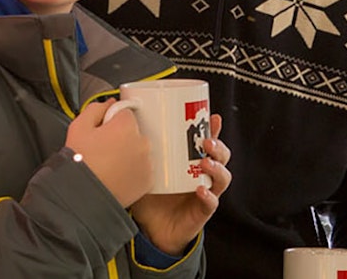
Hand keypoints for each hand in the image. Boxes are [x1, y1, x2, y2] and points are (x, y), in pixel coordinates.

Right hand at [66, 100, 151, 206]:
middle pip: (134, 132)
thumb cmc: (79, 162)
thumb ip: (95, 109)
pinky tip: (117, 175)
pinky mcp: (148, 180)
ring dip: (128, 154)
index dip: (112, 121)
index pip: (125, 113)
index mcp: (126, 126)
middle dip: (121, 138)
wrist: (83, 196)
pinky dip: (133, 171)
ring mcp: (147, 162)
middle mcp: (141, 142)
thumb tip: (108, 104)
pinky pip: (142, 168)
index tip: (103, 132)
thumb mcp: (78, 127)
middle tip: (103, 150)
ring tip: (109, 165)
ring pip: (139, 150)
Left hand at [130, 114, 229, 255]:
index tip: (213, 118)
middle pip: (221, 157)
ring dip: (217, 168)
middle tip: (206, 142)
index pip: (208, 142)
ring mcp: (205, 193)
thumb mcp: (143, 168)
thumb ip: (138, 149)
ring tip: (204, 163)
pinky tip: (200, 190)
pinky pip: (211, 203)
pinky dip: (208, 196)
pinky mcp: (202, 211)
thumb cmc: (150, 195)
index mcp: (190, 162)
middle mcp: (202, 176)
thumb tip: (123, 122)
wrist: (150, 228)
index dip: (214, 129)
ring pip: (222, 178)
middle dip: (218, 147)